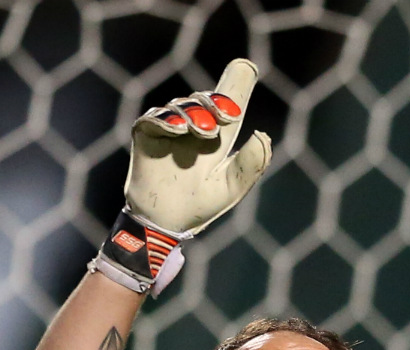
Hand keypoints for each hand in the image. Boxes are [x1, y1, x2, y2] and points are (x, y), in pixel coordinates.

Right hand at [125, 58, 271, 236]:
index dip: (238, 82)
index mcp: (218, 135)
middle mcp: (194, 126)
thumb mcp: (232, 187)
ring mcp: (170, 128)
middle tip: (228, 115)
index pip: (230, 101)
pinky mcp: (147, 134)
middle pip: (205, 98)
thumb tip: (262, 134)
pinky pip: (154, 118)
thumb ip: (251, 164)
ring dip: (193, 113)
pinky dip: (166, 120)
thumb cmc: (201, 206)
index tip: (246, 67)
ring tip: (202, 130)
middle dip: (216, 101)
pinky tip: (177, 129)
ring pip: (181, 106)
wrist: (166, 223)